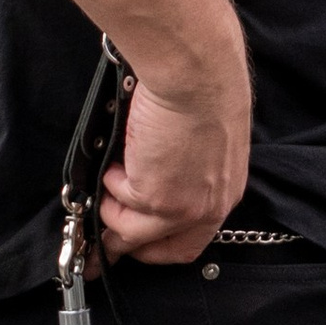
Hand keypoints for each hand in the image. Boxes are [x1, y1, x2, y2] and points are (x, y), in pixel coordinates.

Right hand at [98, 48, 250, 267]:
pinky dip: (109, 179)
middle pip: (161, 250)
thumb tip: (150, 173)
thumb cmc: (203, 89)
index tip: (137, 246)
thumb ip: (184, 169)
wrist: (196, 75)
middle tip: (102, 246)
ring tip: (109, 177)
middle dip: (126, 247)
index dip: (159, 246)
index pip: (191, 242)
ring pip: (130, 233)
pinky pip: (116, 199)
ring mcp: (180, 207)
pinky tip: (118, 156)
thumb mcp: (204, 142)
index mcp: (223, 193)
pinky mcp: (153, 196)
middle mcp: (207, 208)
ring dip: (111, 209)